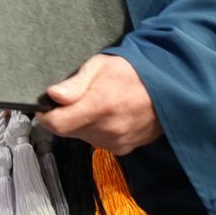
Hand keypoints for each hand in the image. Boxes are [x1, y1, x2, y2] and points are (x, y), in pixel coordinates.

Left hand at [36, 53, 161, 154]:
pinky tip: (109, 115)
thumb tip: (52, 95)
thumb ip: (76, 83)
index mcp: (99, 106)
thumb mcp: (101, 65)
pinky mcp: (124, 149)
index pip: (57, 125)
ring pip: (83, 137)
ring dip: (82, 124)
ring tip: (97, 103)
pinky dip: (97, 130)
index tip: (45, 106)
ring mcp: (117, 142)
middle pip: (68, 131)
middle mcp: (107, 129)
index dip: (45, 116)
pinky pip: (99, 142)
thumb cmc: (133, 71)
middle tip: (76, 98)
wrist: (170, 88)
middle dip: (65, 116)